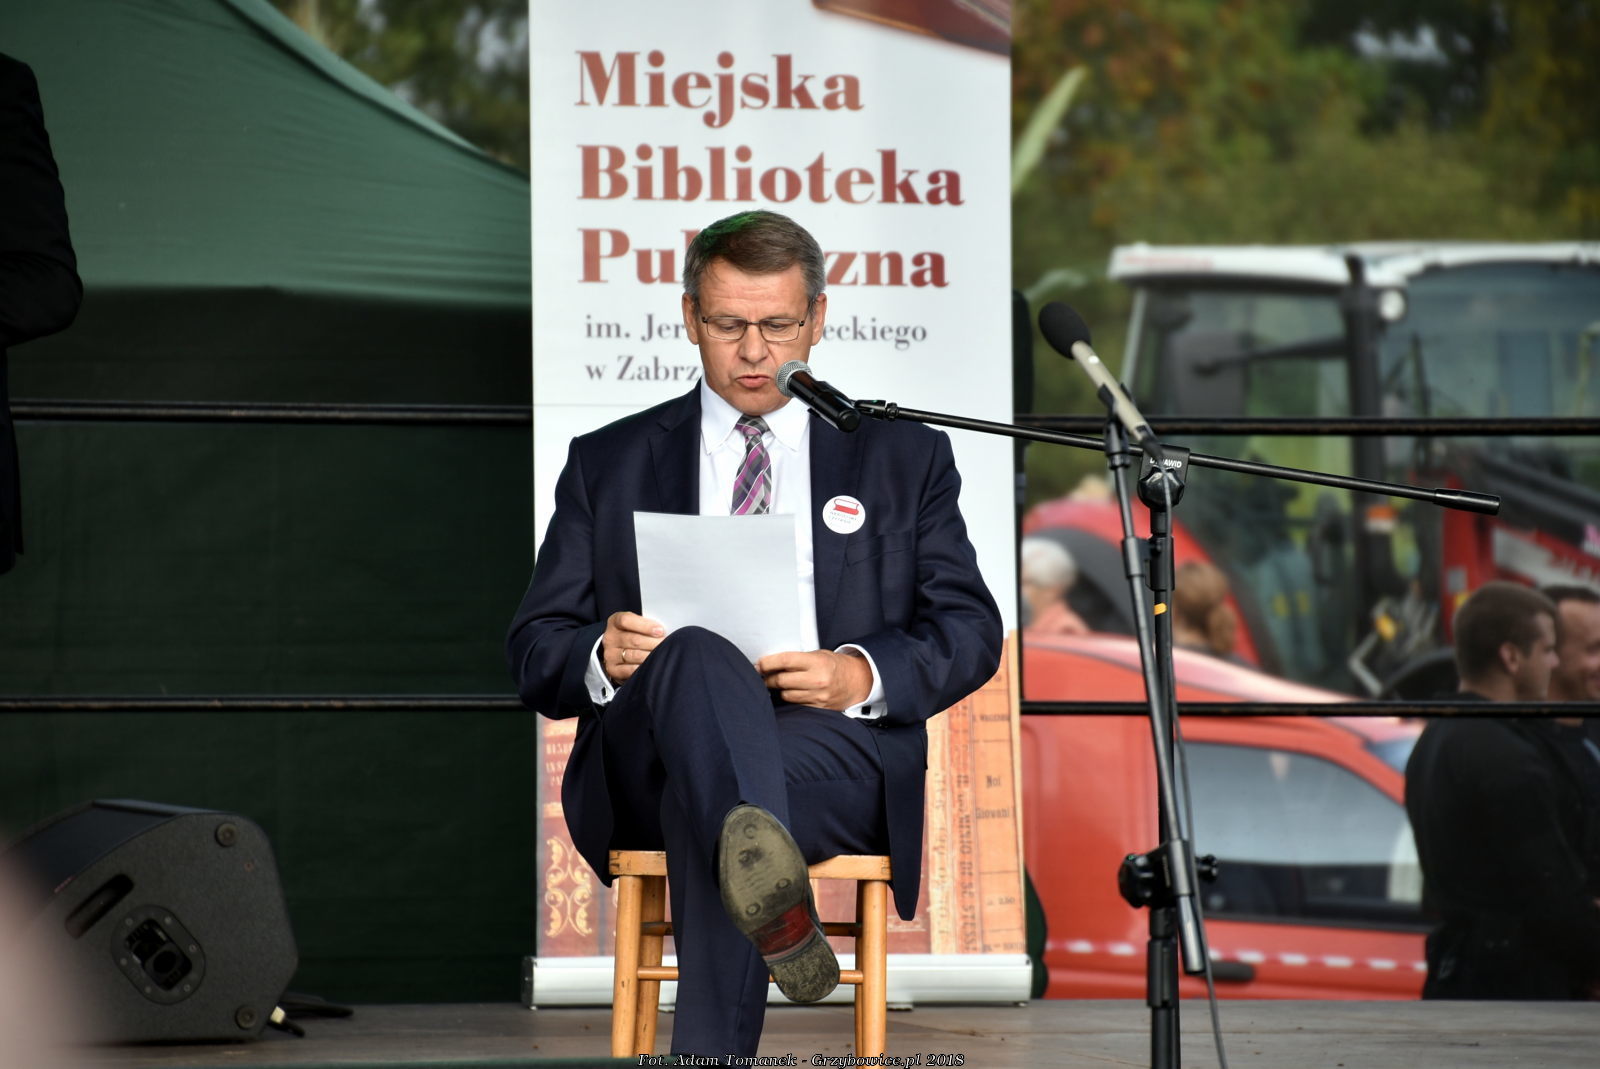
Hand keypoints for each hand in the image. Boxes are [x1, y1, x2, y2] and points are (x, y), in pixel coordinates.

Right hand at [603, 612, 664, 684]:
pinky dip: (644, 667)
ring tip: (663, 654)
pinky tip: (653, 665)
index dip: (645, 625)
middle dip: (654, 643)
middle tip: (667, 644)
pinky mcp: (613, 670)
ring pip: (635, 655)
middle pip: (634, 640)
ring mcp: (610, 655)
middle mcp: (610, 638)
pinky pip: (631, 670)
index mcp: (615, 622)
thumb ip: (647, 624)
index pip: (626, 621)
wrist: (618, 652)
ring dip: (652, 655)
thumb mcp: (636, 624)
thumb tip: (665, 630)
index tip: (660, 630)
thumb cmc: (633, 634)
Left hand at [756, 649, 872, 710]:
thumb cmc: (835, 665)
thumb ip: (798, 659)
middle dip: (768, 678)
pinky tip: (790, 693)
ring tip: (778, 684)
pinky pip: (796, 704)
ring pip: (786, 695)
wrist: (858, 681)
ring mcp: (818, 696)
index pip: (785, 661)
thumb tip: (771, 663)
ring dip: (778, 690)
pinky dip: (790, 699)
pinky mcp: (819, 708)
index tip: (758, 665)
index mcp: (817, 662)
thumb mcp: (819, 655)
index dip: (767, 663)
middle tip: (762, 675)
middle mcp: (817, 679)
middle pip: (781, 680)